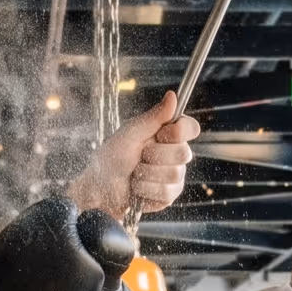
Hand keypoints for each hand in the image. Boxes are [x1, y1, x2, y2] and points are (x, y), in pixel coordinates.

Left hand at [69, 92, 196, 218]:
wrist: (101, 186)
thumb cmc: (113, 156)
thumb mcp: (131, 133)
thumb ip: (154, 117)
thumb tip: (172, 95)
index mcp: (168, 134)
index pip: (191, 128)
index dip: (177, 132)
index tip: (160, 134)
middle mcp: (175, 153)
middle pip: (183, 152)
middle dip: (153, 156)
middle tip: (138, 157)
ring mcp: (175, 175)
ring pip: (173, 174)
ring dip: (146, 174)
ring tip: (134, 174)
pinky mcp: (170, 195)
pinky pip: (167, 192)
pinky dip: (145, 190)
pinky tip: (137, 188)